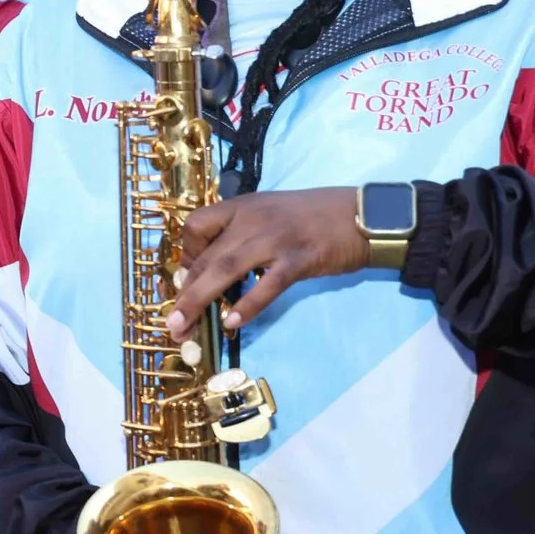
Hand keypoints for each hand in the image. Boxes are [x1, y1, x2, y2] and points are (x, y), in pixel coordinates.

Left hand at [167, 188, 367, 338]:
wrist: (363, 215)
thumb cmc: (313, 217)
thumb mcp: (268, 214)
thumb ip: (241, 236)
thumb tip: (213, 271)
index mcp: (241, 207)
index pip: (195, 226)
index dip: (184, 256)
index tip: (186, 280)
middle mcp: (252, 219)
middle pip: (206, 256)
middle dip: (184, 292)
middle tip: (171, 323)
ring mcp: (275, 238)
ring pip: (225, 269)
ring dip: (199, 299)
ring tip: (184, 327)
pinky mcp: (299, 259)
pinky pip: (267, 285)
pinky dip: (247, 305)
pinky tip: (232, 323)